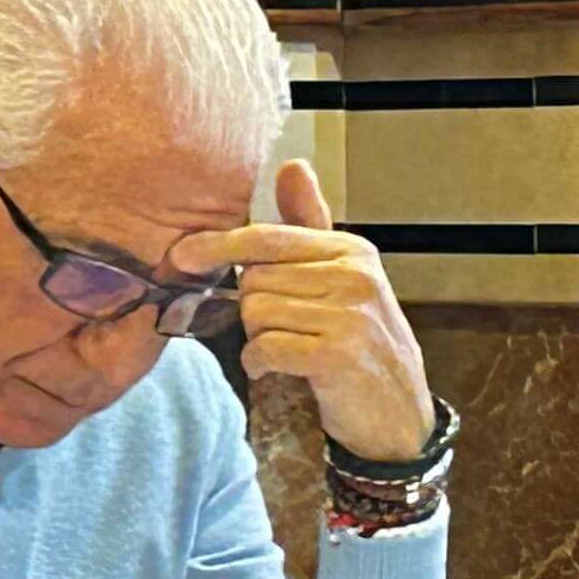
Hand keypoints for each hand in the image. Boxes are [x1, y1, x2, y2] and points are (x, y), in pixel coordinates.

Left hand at [170, 161, 435, 463]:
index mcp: (352, 251)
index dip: (218, 246)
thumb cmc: (359, 341)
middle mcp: (355, 276)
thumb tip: (292, 165)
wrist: (398, 413)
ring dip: (260, 339)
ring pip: (256, 315)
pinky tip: (285, 369)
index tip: (180, 255)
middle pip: (254, 281)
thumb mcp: (341, 277)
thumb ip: (309, 225)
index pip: (267, 238)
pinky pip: (265, 349)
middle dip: (255, 309)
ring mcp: (350, 315)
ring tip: (295, 350)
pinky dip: (262, 364)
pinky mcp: (338, 354)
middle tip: (288, 330)